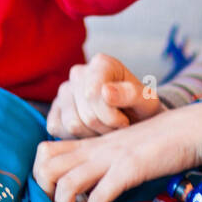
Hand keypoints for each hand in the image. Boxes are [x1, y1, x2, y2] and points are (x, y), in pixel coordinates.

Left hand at [34, 101, 201, 201]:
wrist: (191, 127)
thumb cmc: (161, 142)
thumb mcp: (123, 150)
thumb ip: (103, 163)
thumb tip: (88, 193)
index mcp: (92, 143)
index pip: (45, 152)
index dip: (38, 178)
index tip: (47, 201)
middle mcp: (95, 148)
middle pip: (46, 167)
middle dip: (43, 197)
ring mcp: (110, 157)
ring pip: (66, 184)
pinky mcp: (129, 168)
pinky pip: (99, 196)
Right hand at [47, 53, 162, 137]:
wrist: (135, 118)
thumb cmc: (141, 109)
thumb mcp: (147, 102)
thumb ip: (132, 94)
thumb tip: (105, 91)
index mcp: (102, 64)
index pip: (93, 94)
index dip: (111, 117)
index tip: (125, 121)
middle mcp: (79, 73)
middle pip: (86, 114)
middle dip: (106, 128)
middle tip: (118, 128)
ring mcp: (64, 91)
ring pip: (72, 125)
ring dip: (93, 135)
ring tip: (107, 129)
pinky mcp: (55, 110)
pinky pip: (57, 129)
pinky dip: (76, 138)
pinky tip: (92, 132)